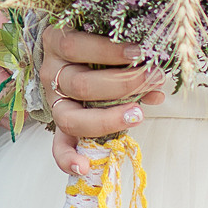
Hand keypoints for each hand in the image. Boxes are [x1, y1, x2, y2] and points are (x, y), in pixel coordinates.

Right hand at [38, 26, 164, 175]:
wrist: (76, 54)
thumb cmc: (97, 43)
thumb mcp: (106, 40)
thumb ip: (126, 54)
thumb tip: (157, 83)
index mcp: (57, 42)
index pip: (75, 46)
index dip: (108, 52)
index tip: (139, 53)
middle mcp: (51, 73)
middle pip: (81, 85)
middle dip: (123, 84)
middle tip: (153, 78)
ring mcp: (54, 101)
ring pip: (72, 118)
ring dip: (110, 118)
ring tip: (138, 114)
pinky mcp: (60, 122)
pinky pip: (58, 146)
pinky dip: (68, 159)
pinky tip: (84, 167)